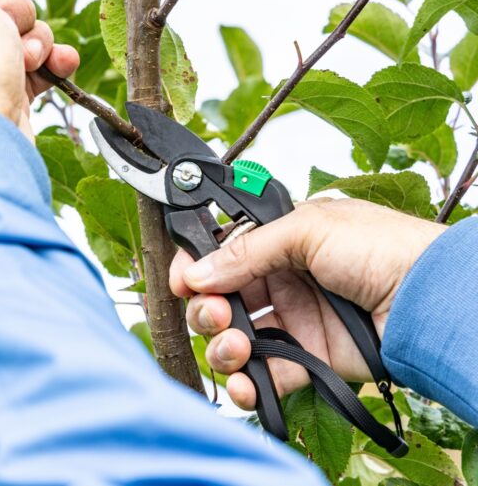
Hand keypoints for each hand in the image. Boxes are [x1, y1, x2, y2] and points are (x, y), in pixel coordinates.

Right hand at [169, 198, 445, 409]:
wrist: (430, 298)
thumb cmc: (383, 248)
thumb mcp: (308, 229)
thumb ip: (247, 250)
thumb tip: (198, 271)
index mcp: (279, 243)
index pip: (223, 256)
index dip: (197, 269)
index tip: (182, 282)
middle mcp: (281, 282)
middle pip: (221, 301)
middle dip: (208, 310)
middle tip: (218, 314)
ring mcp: (293, 322)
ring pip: (236, 340)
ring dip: (222, 347)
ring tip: (236, 345)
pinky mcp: (307, 359)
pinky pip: (265, 377)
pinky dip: (247, 385)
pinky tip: (244, 383)